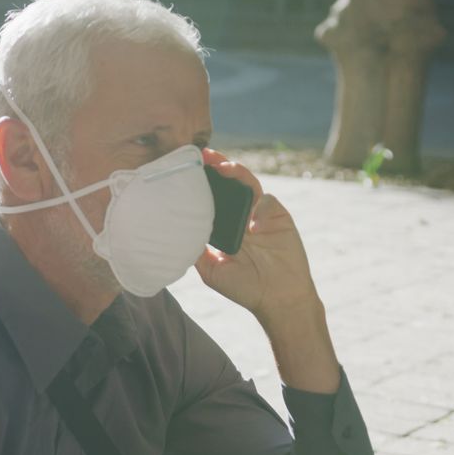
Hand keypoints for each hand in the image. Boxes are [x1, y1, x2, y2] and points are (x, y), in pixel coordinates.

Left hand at [195, 149, 340, 392]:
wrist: (279, 299)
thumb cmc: (245, 288)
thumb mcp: (212, 271)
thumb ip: (196, 251)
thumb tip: (174, 232)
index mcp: (224, 226)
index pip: (211, 197)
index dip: (202, 183)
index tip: (187, 168)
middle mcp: (241, 215)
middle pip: (230, 184)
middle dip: (218, 167)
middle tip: (205, 155)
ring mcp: (261, 214)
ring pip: (249, 185)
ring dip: (238, 174)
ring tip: (226, 169)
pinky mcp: (279, 216)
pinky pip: (268, 203)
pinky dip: (260, 209)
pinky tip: (254, 226)